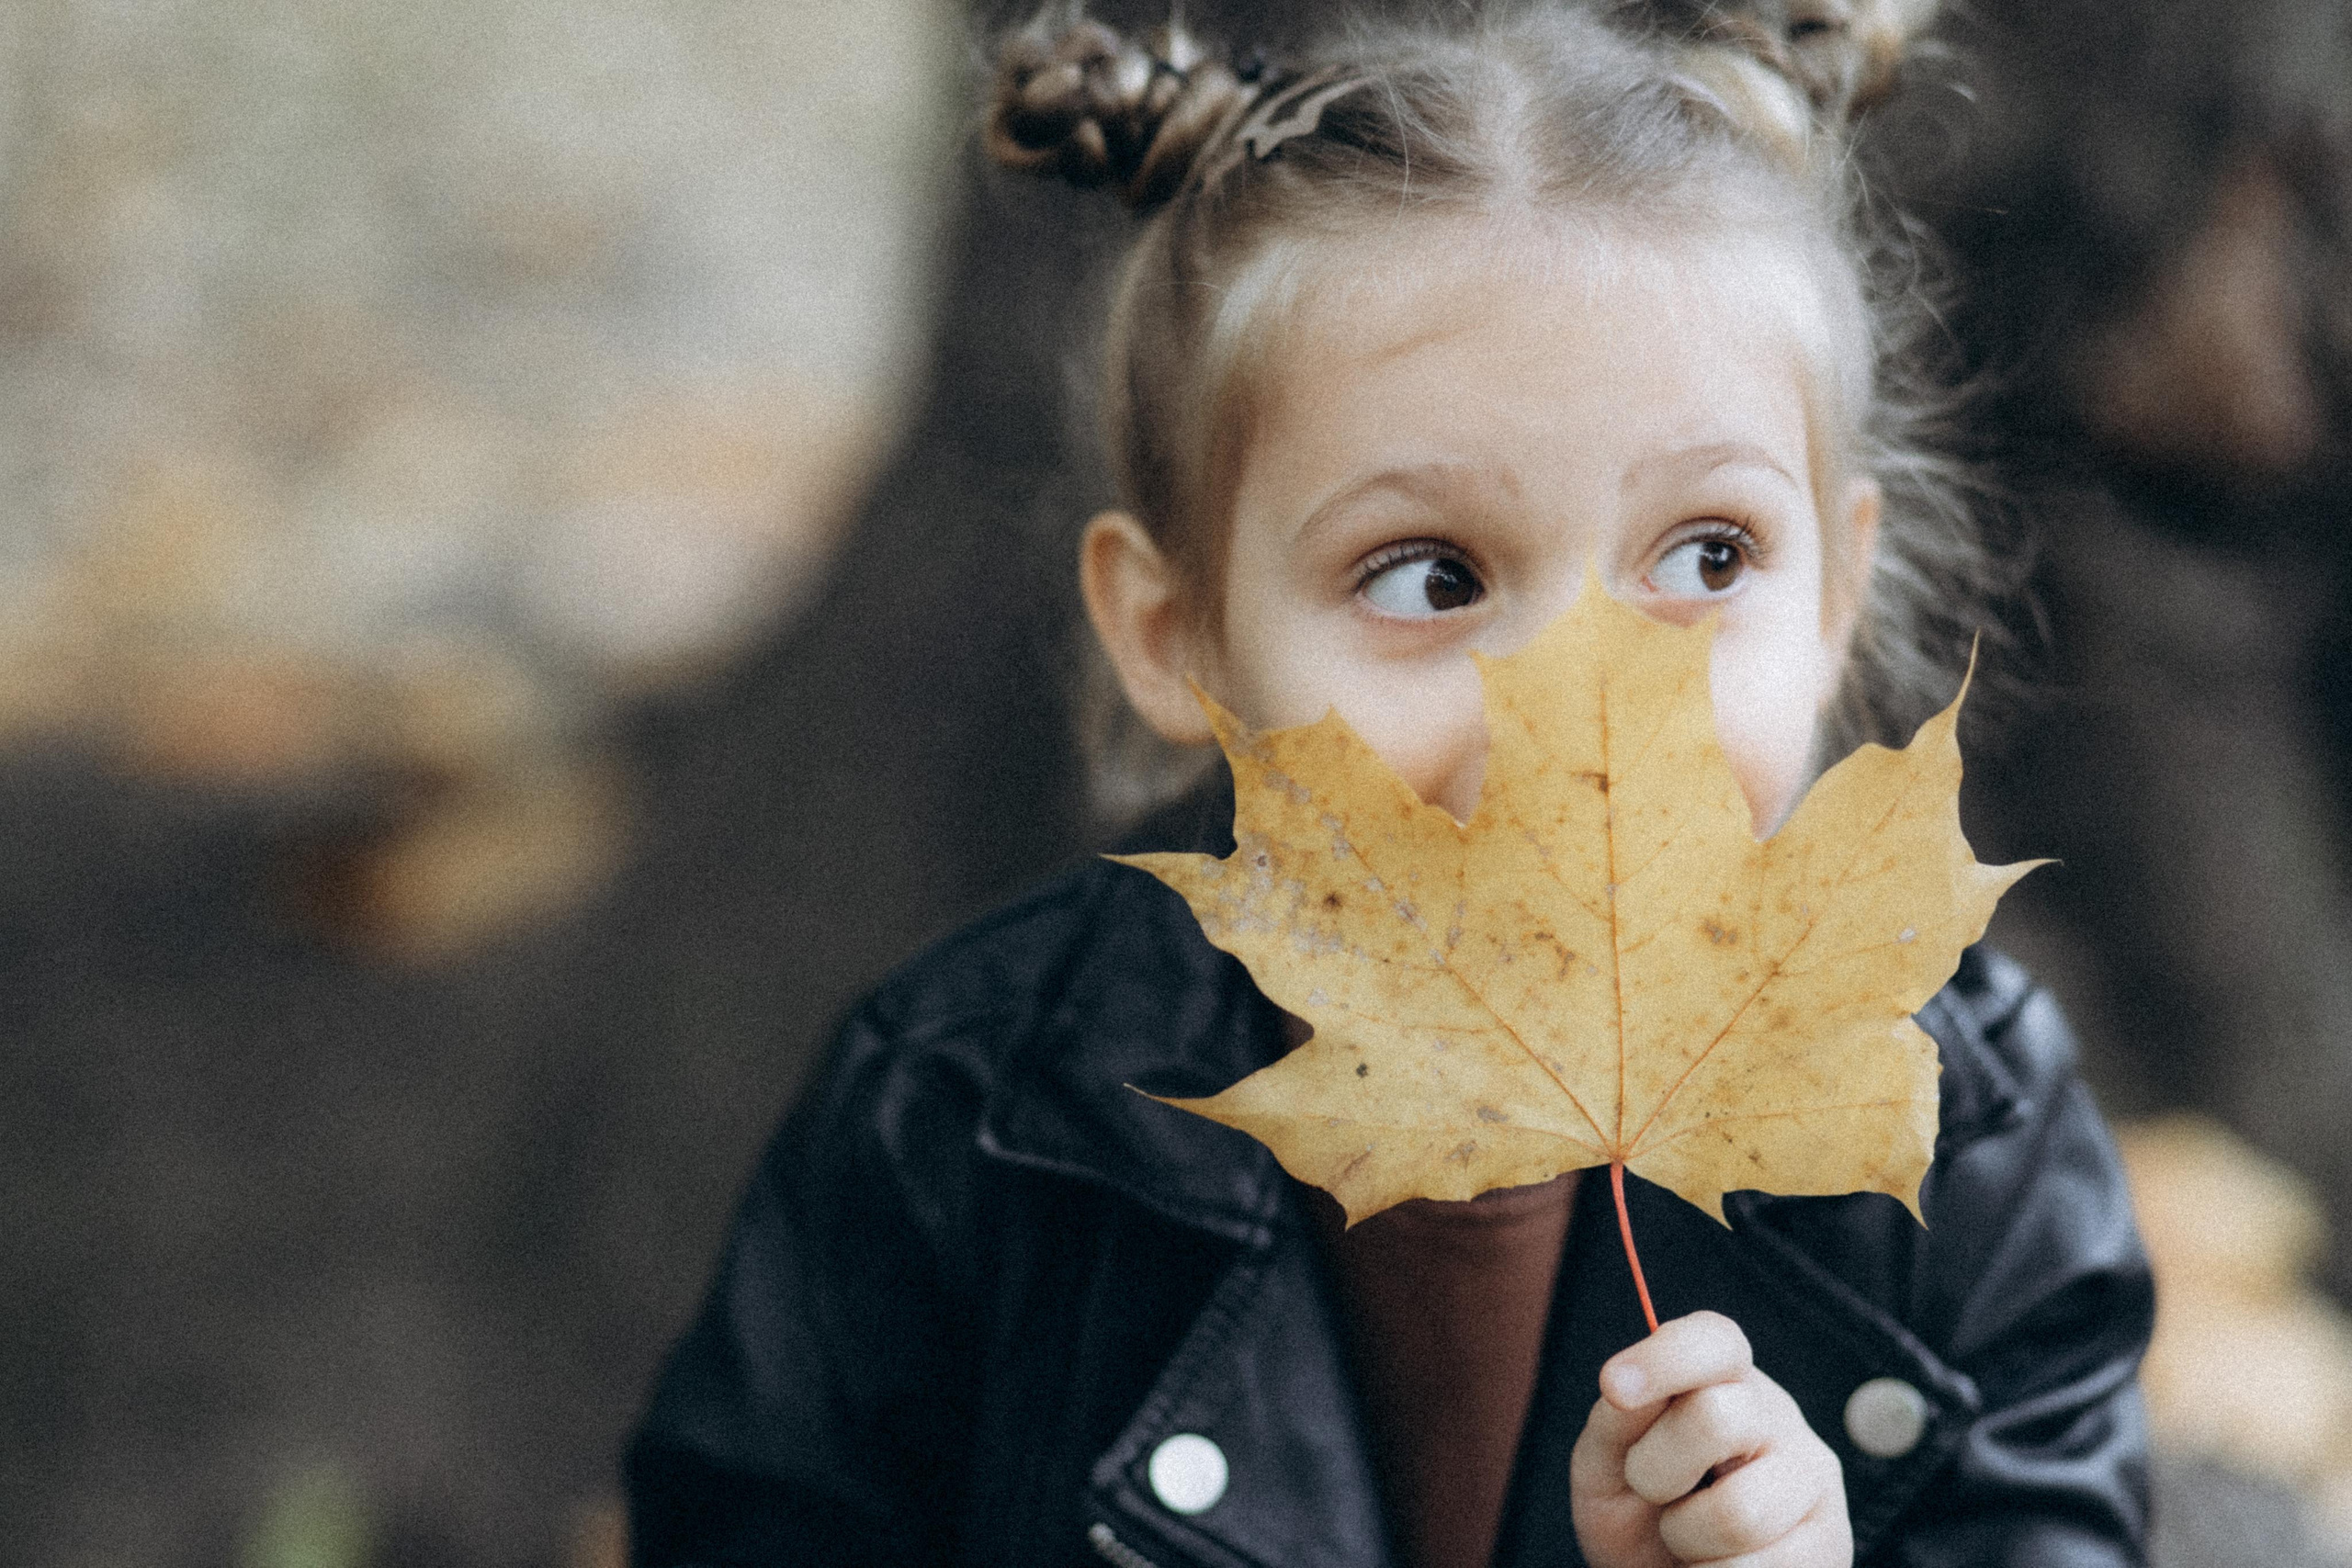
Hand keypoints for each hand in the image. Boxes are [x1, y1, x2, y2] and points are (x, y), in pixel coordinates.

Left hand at [1570, 1311, 1850, 1567]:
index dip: (1665, 1357)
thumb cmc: (1637, 1512)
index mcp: (1721, 1379)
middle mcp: (1776, 1416)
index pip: (1715, 1341)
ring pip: (1739, 1512)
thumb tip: (1623, 1386)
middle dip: (1656, 1470)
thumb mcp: (1607, 1463)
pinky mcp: (1830, 1542)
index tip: (1614, 1386)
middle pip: (1716, 1419)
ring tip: (1687, 1535)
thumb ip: (1616, 1421)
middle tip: (1651, 1492)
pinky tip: (1715, 1563)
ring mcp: (1811, 1477)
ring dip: (1686, 1537)